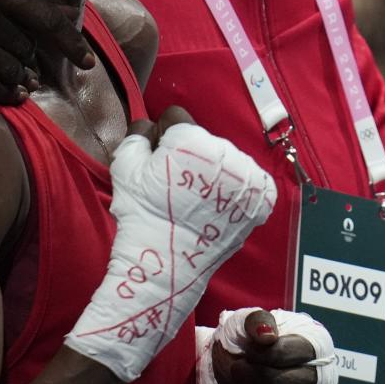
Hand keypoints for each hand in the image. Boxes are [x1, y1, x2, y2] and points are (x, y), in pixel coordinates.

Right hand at [0, 0, 93, 102]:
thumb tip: (65, 9)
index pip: (46, 19)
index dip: (71, 44)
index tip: (88, 62)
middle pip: (27, 47)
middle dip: (30, 57)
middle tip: (28, 63)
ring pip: (11, 69)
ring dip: (20, 78)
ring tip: (23, 82)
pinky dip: (3, 93)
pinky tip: (9, 93)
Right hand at [65, 110, 276, 382]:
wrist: (167, 265)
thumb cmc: (142, 213)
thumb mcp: (124, 168)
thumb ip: (136, 135)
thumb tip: (150, 127)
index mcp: (190, 138)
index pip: (175, 118)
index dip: (161, 137)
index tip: (157, 161)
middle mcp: (225, 152)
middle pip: (204, 140)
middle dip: (189, 155)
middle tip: (174, 187)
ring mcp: (247, 177)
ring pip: (226, 160)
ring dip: (213, 172)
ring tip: (196, 201)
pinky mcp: (261, 200)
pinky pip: (249, 182)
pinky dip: (235, 191)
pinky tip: (216, 207)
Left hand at [212, 309, 321, 383]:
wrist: (235, 369)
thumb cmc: (248, 342)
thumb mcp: (248, 322)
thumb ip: (256, 321)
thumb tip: (267, 335)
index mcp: (314, 344)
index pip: (293, 352)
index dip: (263, 354)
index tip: (246, 352)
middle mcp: (319, 376)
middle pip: (287, 382)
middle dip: (252, 378)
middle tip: (235, 372)